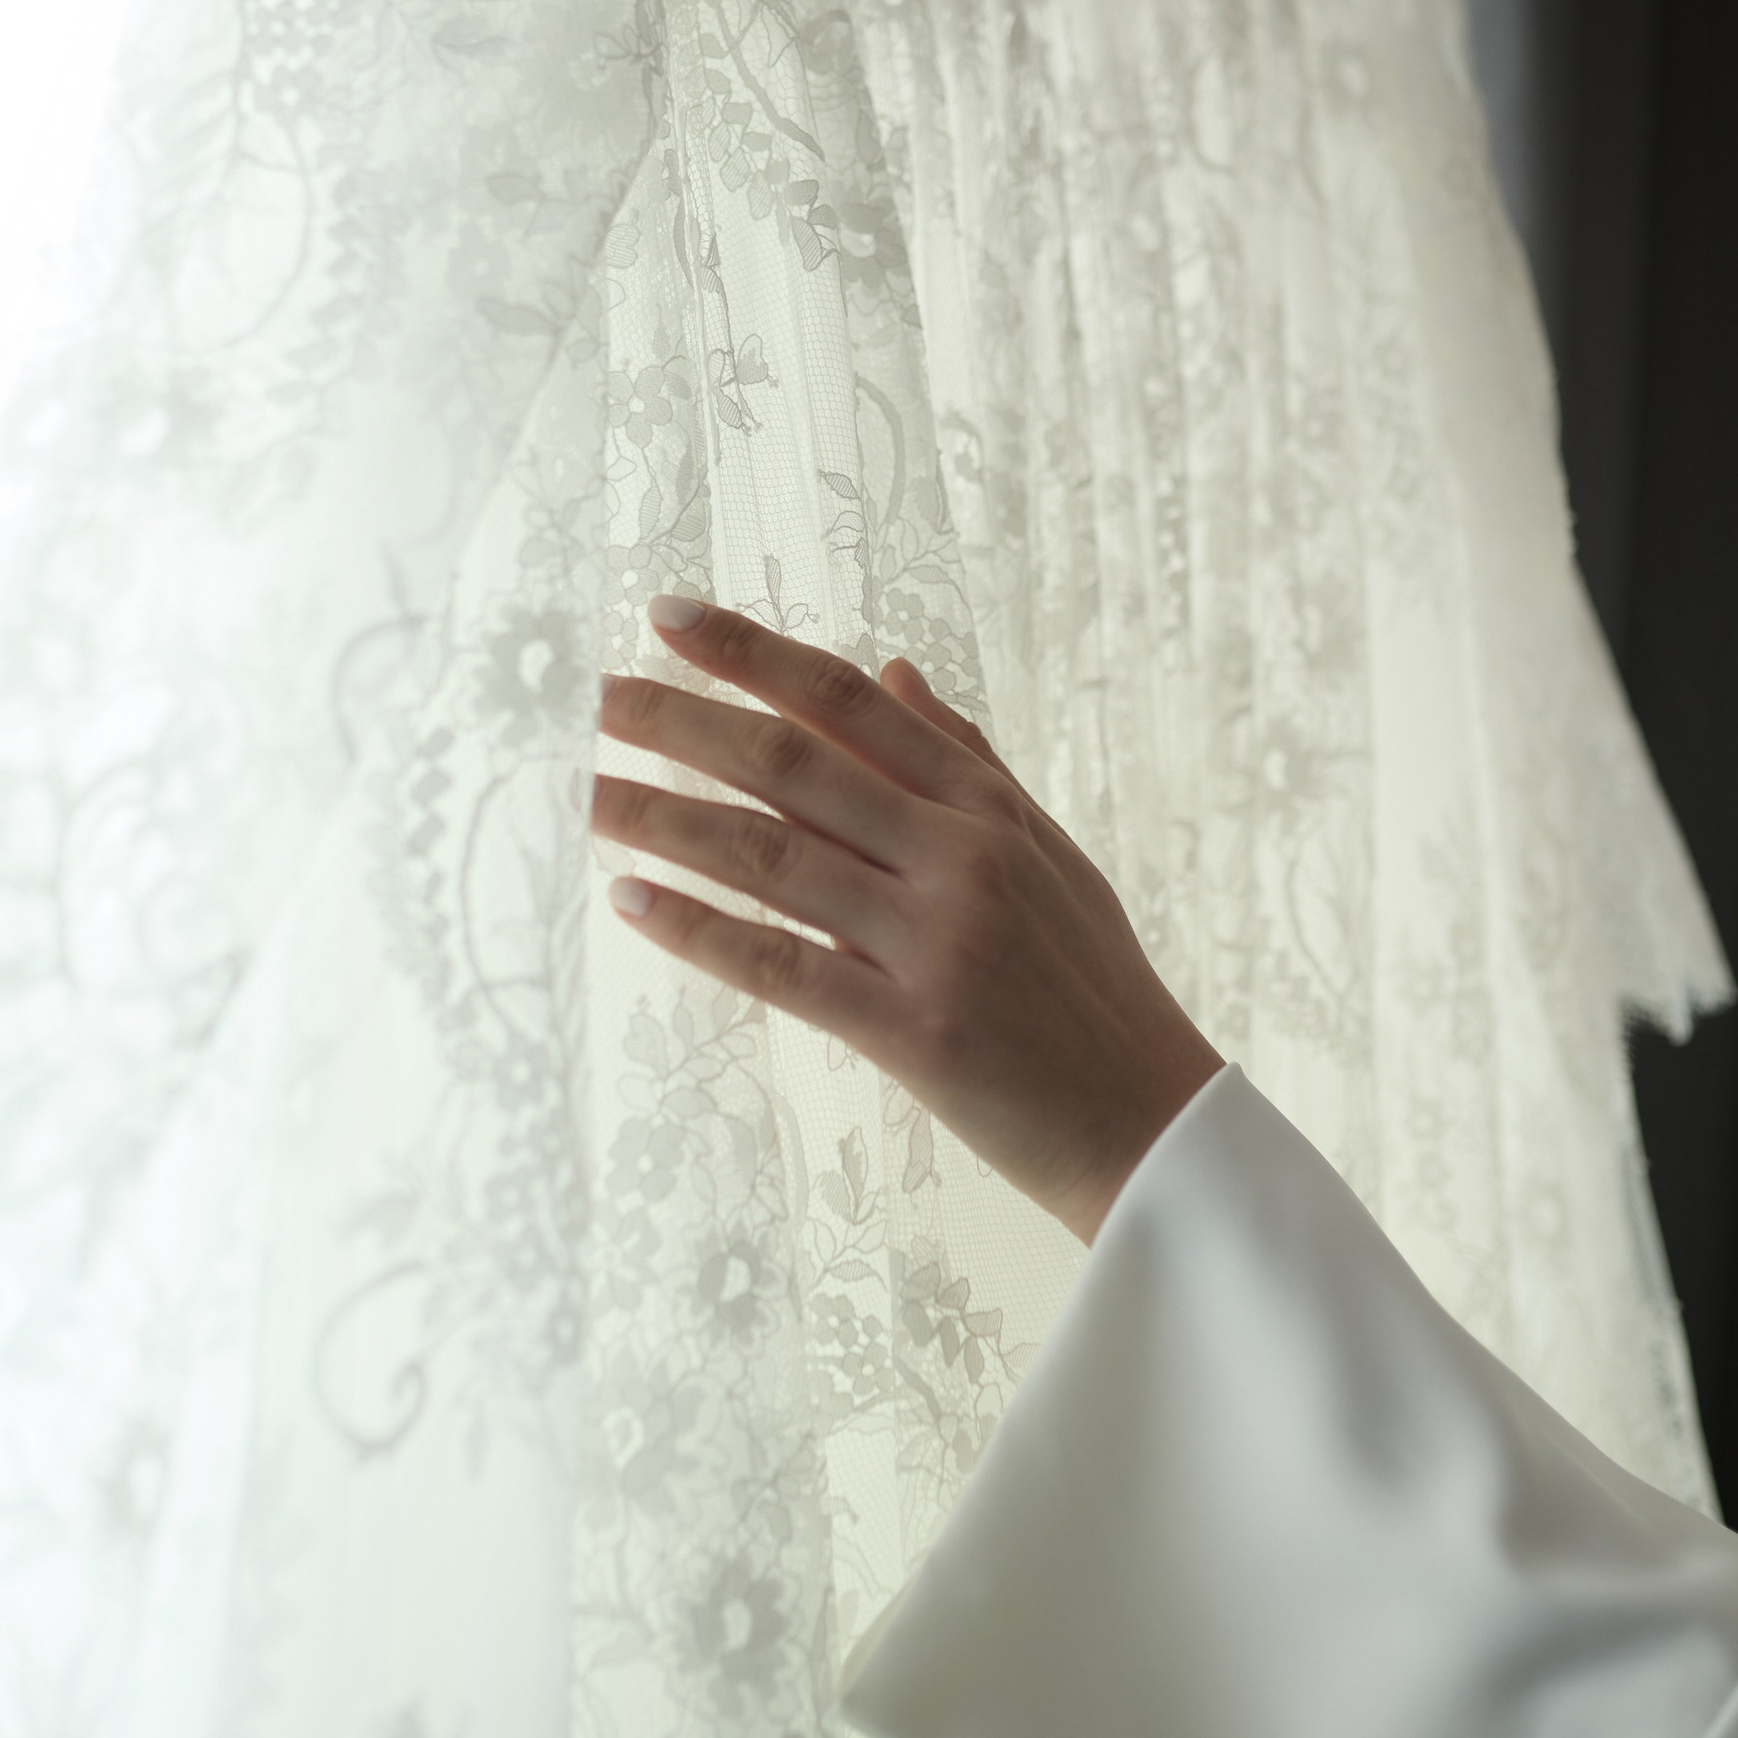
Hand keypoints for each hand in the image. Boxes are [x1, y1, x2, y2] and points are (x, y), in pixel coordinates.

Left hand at [592, 598, 1222, 1245]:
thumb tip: (895, 671)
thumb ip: (966, 762)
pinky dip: (700, 930)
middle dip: (681, 722)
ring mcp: (936, 941)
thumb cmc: (1092, 987)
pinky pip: (782, 965)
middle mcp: (960, 856)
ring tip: (585, 793)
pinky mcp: (913, 1030)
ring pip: (772, 855)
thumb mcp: (1046, 853)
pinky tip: (632, 902)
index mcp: (987, 805)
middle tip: (595, 697)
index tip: (666, 616)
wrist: (1152, 1122)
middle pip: (793, 761)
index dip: (753, 651)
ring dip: (665, 819)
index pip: (850, 700)